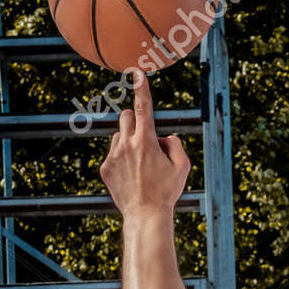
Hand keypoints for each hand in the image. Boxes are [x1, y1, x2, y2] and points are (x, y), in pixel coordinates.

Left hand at [99, 71, 189, 215]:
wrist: (146, 215)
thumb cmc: (167, 191)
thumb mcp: (183, 166)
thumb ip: (176, 144)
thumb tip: (165, 137)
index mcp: (146, 141)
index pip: (143, 107)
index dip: (141, 88)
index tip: (137, 72)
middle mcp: (127, 144)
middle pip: (125, 116)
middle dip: (134, 119)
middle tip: (145, 136)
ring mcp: (113, 156)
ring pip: (118, 136)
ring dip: (129, 142)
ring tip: (141, 165)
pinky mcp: (106, 168)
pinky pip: (113, 154)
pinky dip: (122, 159)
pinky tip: (132, 176)